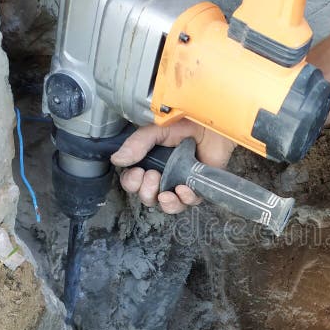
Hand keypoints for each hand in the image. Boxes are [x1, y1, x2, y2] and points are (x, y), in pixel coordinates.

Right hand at [110, 120, 236, 213]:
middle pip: (148, 198)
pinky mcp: (198, 187)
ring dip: (165, 203)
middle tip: (153, 176)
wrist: (212, 125)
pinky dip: (184, 199)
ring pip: (168, 205)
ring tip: (166, 193)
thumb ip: (137, 144)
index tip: (137, 172)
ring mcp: (180, 183)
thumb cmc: (185, 124)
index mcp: (149, 163)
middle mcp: (163, 176)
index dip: (131, 183)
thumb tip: (117, 159)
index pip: (133, 182)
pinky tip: (183, 189)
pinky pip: (189, 203)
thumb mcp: (156, 130)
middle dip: (146, 192)